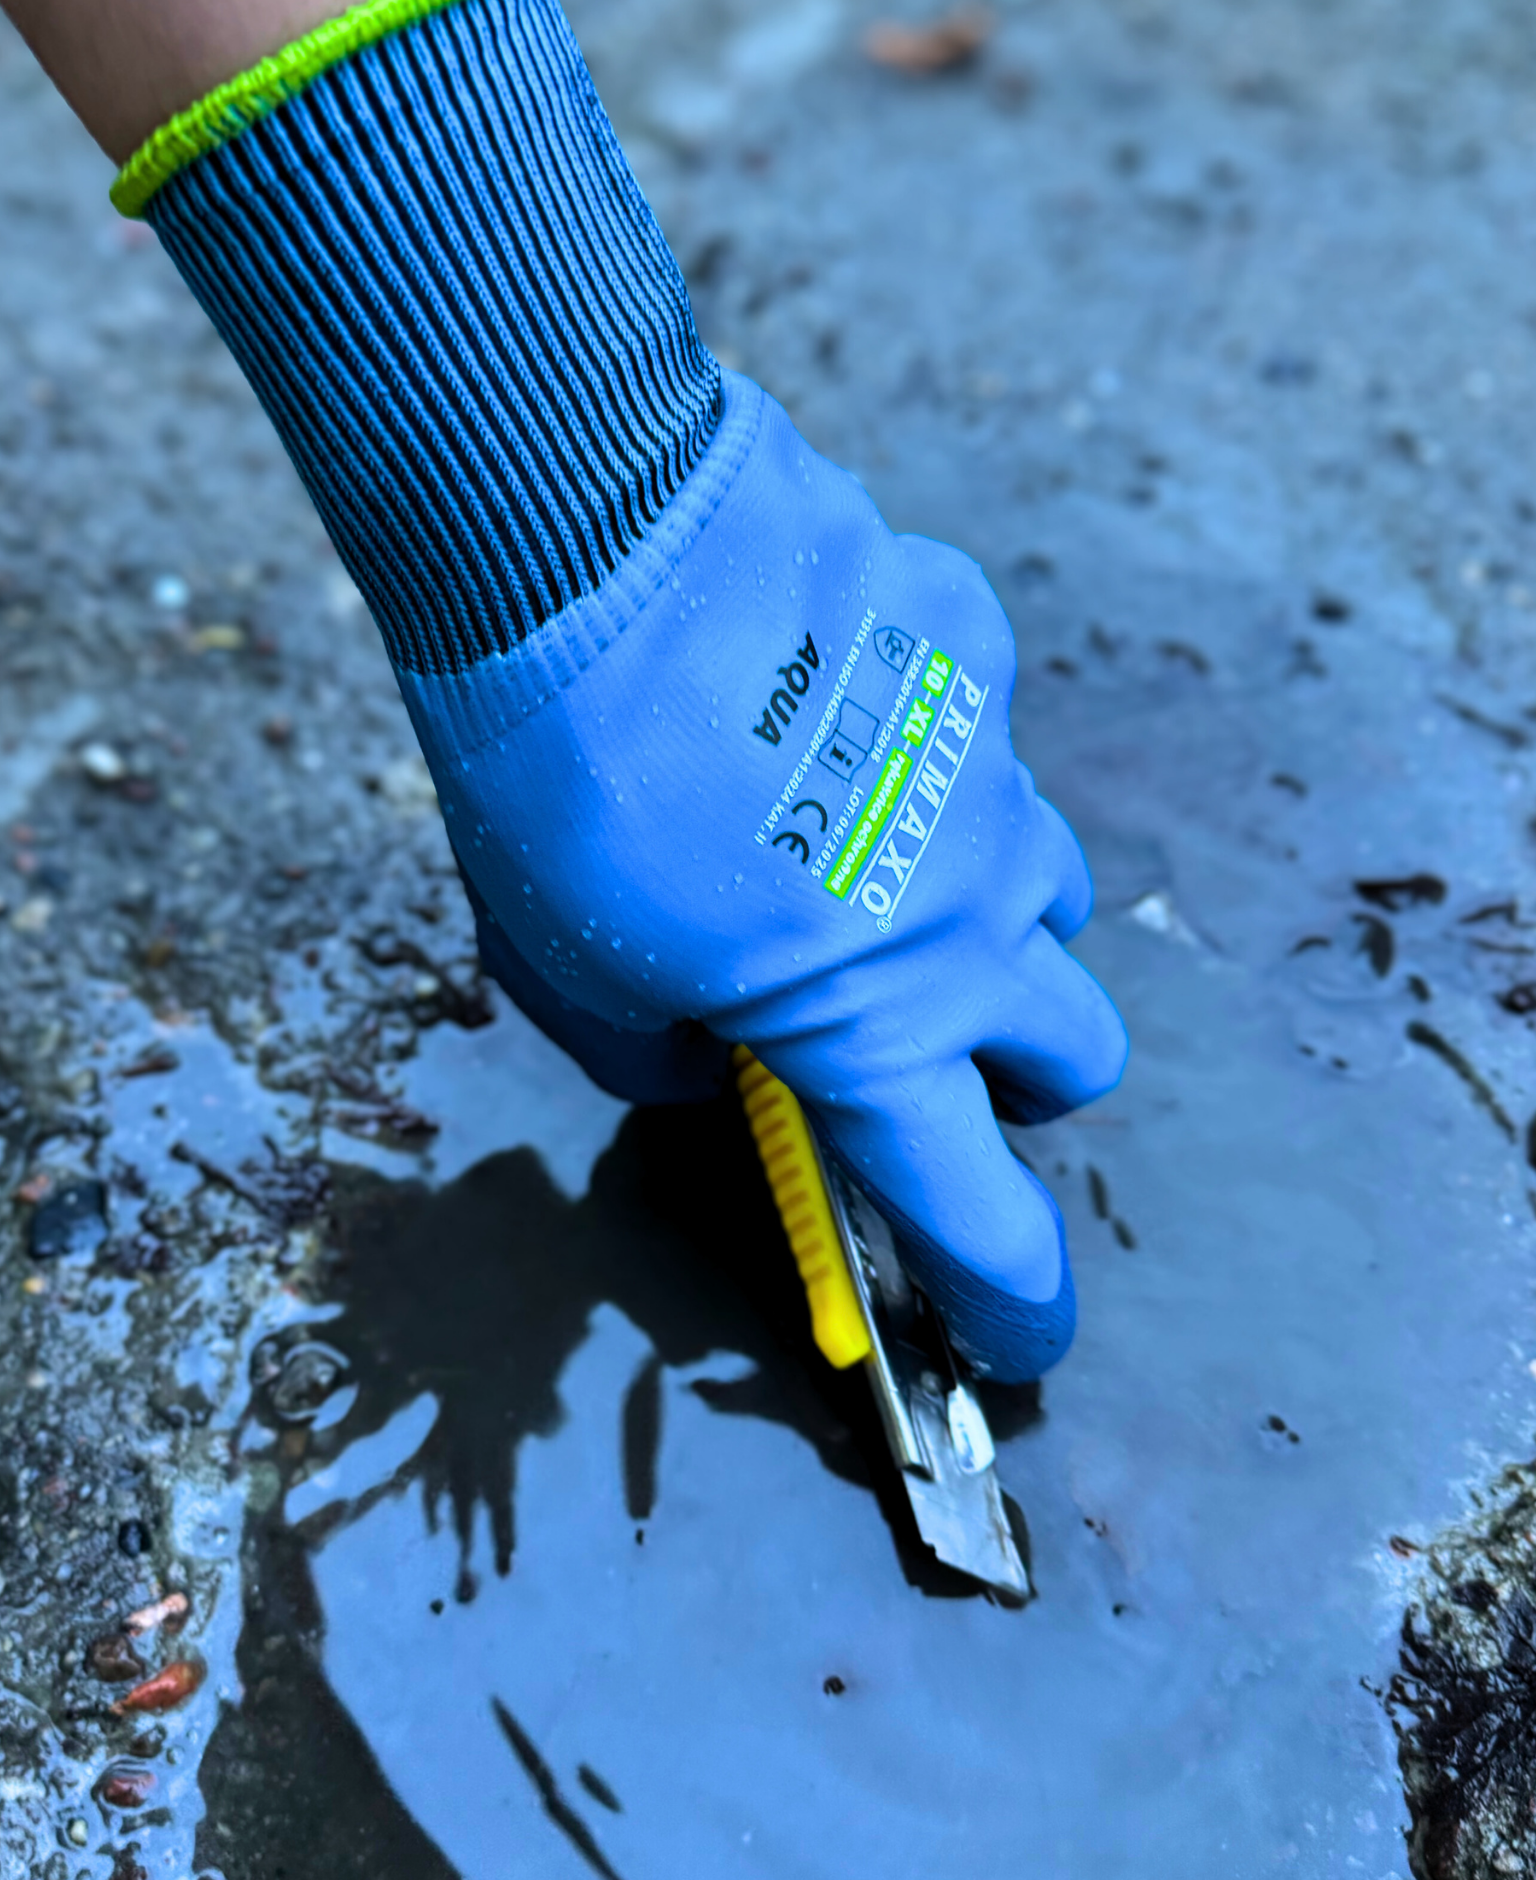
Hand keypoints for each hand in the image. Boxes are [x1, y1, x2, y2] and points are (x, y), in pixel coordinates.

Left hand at [417, 373, 1126, 1381]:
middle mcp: (974, 908)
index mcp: (876, 1022)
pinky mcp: (977, 646)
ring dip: (987, 913)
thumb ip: (665, 1056)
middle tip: (921, 1039)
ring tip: (862, 861)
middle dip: (1022, 1072)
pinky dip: (921, 751)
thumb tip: (717, 1056)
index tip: (1019, 1338)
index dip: (1012, 1300)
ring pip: (1050, 882)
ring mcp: (995, 770)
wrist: (586, 541)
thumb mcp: (574, 971)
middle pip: (1081, 1046)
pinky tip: (816, 700)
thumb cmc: (564, 781)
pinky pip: (979, 731)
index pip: (983, 1214)